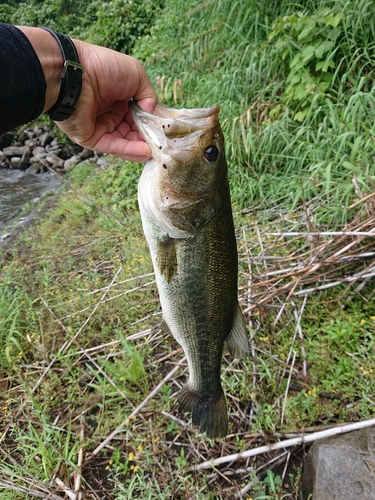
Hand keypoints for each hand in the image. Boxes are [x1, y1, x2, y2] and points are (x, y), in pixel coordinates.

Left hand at [56, 40, 156, 161]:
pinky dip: (130, 150)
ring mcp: (101, 127)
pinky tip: (145, 152)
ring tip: (157, 151)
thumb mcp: (136, 74)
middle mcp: (111, 113)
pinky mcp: (92, 139)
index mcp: (119, 97)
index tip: (165, 130)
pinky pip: (114, 146)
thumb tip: (151, 113)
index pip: (139, 115)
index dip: (151, 122)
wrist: (74, 74)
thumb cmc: (103, 68)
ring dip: (142, 147)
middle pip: (134, 131)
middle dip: (149, 137)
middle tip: (164, 145)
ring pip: (126, 141)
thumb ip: (148, 94)